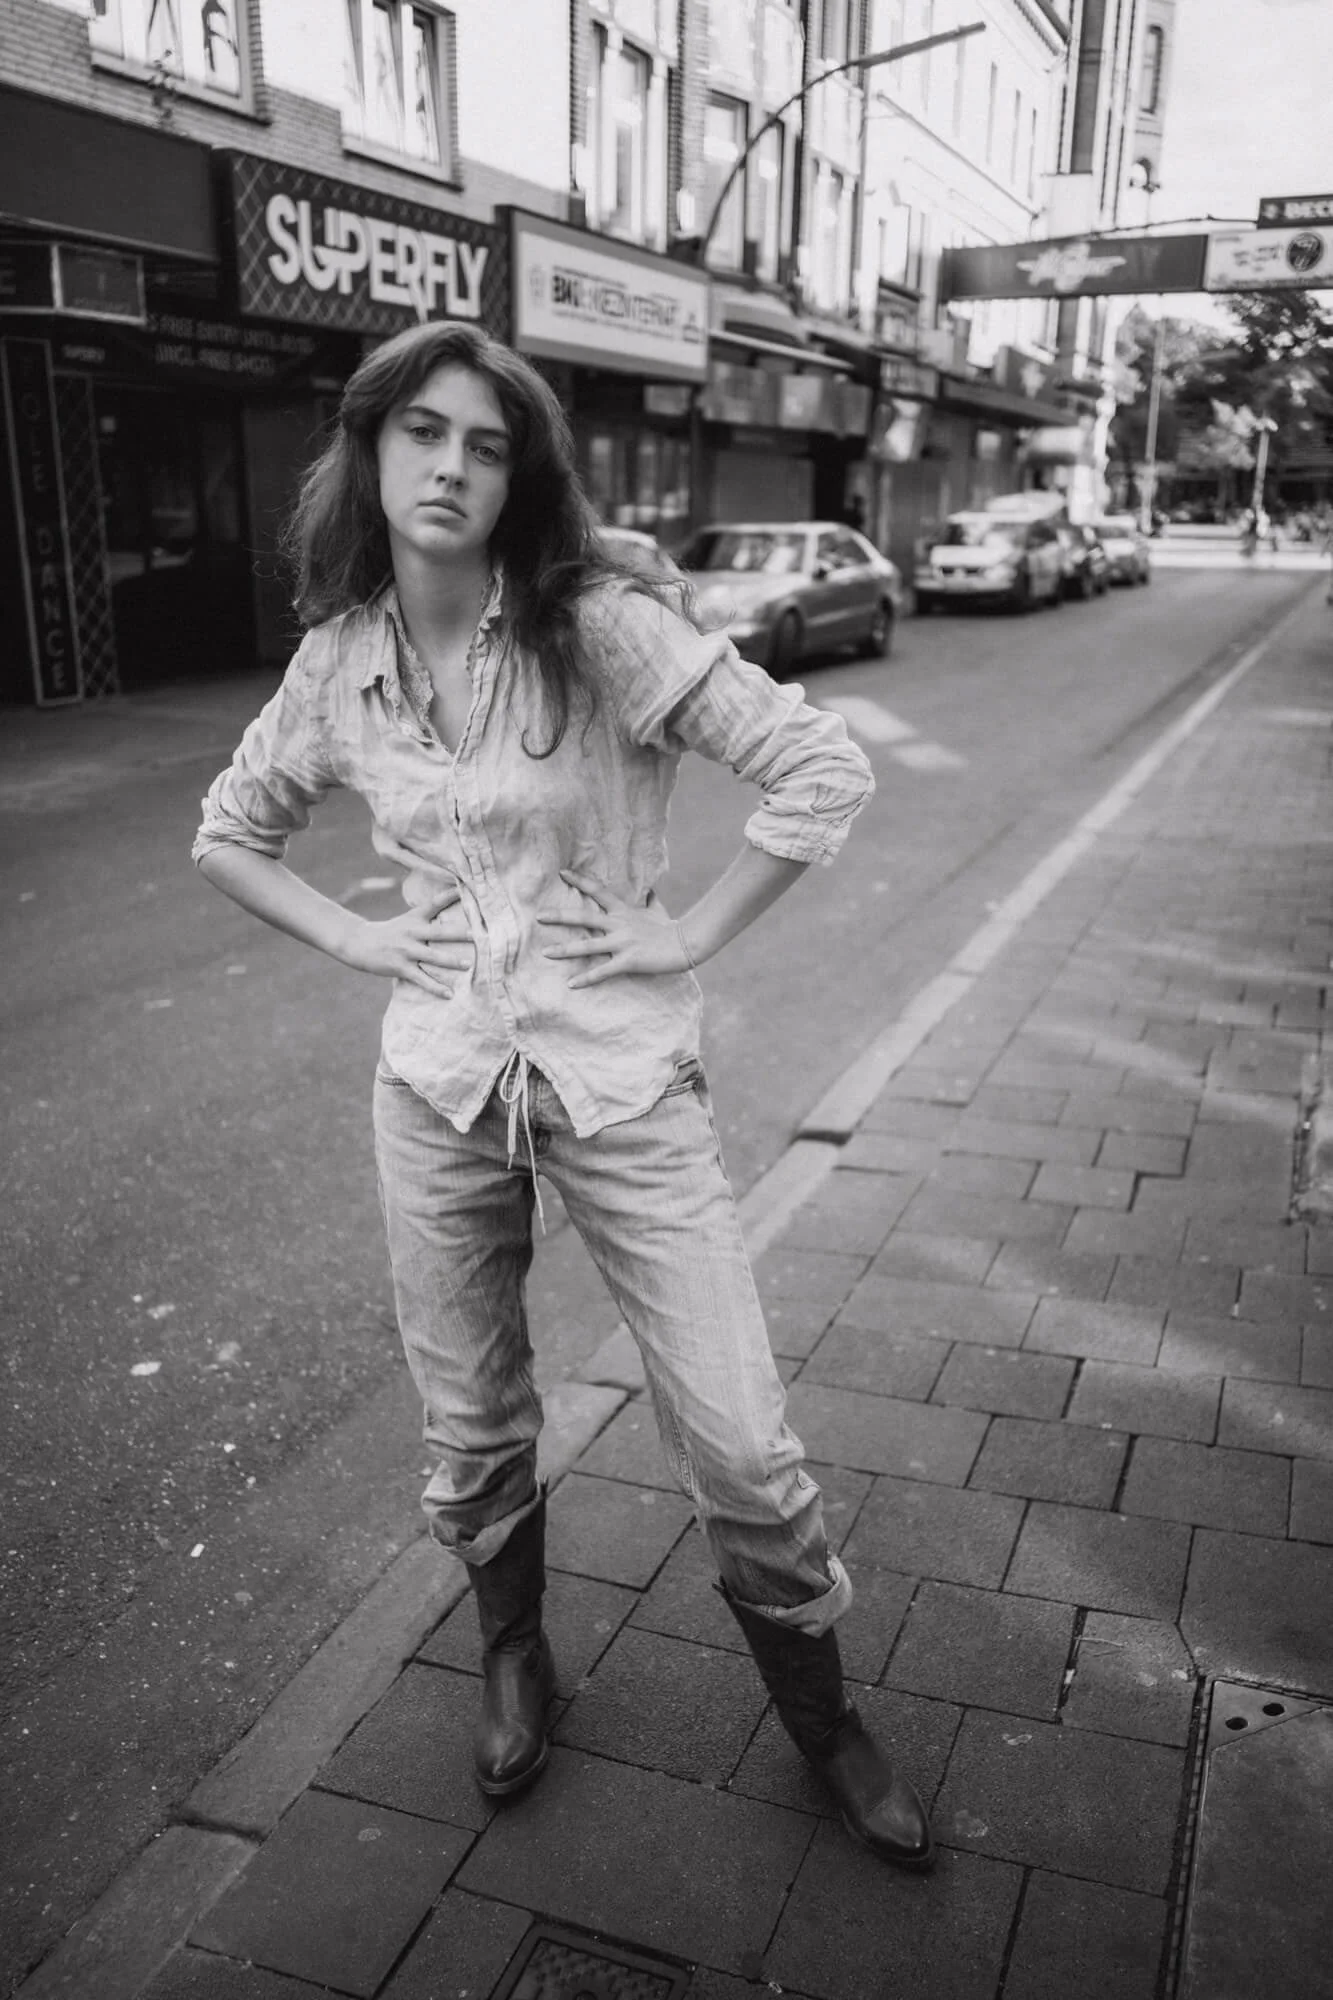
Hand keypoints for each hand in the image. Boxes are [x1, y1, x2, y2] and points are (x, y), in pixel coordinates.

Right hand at [336, 888, 473, 996]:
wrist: (359, 943)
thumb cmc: (390, 932)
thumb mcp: (408, 919)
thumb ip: (429, 915)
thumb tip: (452, 904)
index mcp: (415, 919)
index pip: (434, 904)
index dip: (449, 896)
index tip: (464, 890)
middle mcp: (412, 933)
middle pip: (438, 933)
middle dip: (458, 934)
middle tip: (477, 936)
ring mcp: (406, 951)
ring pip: (432, 957)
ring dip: (451, 961)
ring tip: (468, 965)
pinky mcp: (401, 967)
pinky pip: (422, 979)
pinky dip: (436, 988)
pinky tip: (449, 994)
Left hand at [538, 870, 693, 988]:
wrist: (686, 943)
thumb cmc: (670, 928)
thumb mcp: (658, 911)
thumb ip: (650, 901)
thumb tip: (651, 891)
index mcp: (623, 911)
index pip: (597, 891)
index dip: (579, 881)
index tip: (562, 872)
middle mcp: (618, 925)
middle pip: (583, 918)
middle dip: (560, 917)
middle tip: (538, 916)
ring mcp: (622, 943)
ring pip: (587, 946)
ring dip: (564, 950)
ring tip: (545, 953)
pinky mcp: (627, 961)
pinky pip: (602, 971)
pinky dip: (586, 979)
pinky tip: (571, 984)